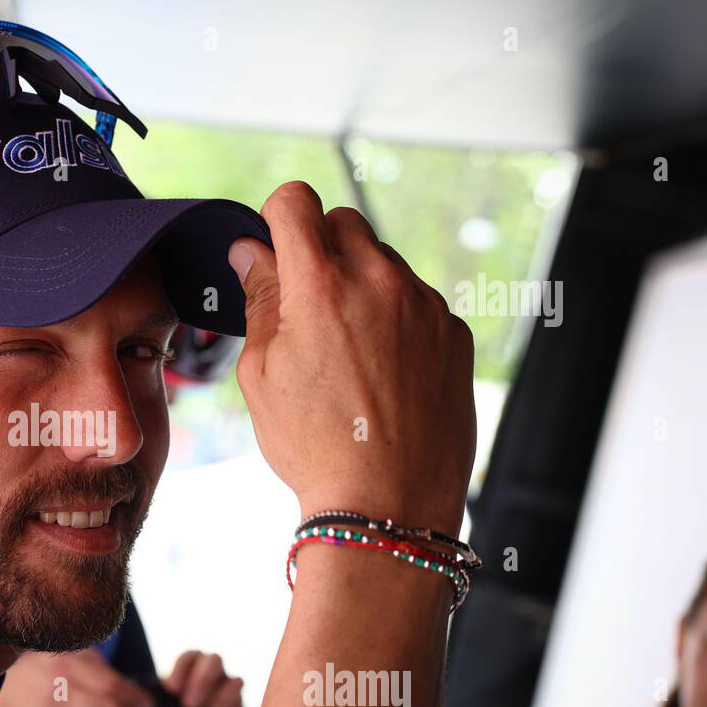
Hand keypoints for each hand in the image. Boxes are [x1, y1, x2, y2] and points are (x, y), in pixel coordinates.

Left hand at [163, 651, 243, 706]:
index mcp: (188, 666)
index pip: (189, 657)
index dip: (181, 670)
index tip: (171, 690)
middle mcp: (212, 672)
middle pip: (214, 661)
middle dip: (203, 680)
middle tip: (188, 705)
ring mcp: (228, 689)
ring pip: (235, 682)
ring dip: (220, 699)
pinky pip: (239, 706)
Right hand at [228, 182, 475, 534]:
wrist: (388, 504)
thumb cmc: (315, 446)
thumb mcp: (261, 375)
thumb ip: (259, 300)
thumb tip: (253, 253)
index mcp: (321, 288)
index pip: (295, 202)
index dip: (275, 216)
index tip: (273, 243)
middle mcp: (379, 283)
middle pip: (343, 222)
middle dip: (318, 247)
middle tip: (304, 303)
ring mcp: (424, 306)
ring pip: (384, 262)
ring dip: (359, 284)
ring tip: (345, 350)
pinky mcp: (454, 332)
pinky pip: (417, 301)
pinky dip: (395, 319)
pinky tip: (381, 372)